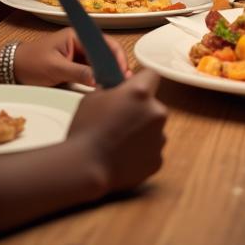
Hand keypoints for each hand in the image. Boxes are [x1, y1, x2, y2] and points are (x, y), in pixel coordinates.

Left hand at [14, 28, 131, 86]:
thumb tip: (98, 80)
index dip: (116, 55)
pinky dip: (98, 77)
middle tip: (122, 80)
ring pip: (99, 62)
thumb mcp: (55, 68)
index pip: (104, 42)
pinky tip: (104, 86)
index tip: (122, 70)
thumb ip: (78, 73)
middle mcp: (80, 42)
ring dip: (107, 72)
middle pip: (105, 51)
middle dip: (115, 65)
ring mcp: (78, 54)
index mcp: (77, 35)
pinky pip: (91, 70)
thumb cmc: (30, 63)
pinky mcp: (75, 65)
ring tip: (117, 84)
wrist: (11, 68)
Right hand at [68, 68, 166, 193]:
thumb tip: (117, 92)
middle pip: (152, 105)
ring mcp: (160, 137)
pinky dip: (141, 153)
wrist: (83, 169)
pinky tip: (123, 158)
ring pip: (153, 128)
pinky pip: (152, 150)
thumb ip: (112, 91)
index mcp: (141, 92)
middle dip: (140, 110)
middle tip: (120, 122)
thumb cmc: (85, 131)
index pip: (151, 75)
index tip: (131, 90)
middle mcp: (157, 111)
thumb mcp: (93, 98)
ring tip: (119, 143)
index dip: (141, 81)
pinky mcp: (158, 159)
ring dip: (142, 132)